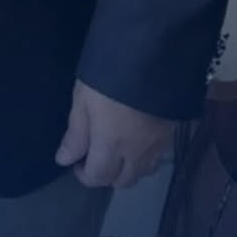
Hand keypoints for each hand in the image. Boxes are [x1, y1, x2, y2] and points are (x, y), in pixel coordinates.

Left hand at [54, 79, 175, 189]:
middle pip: (122, 181)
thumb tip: (64, 160)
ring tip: (116, 151)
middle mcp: (137, 151)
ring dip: (127, 170)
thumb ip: (76, 134)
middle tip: (95, 156)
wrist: (152, 55)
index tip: (77, 162)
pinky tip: (137, 143)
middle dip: (106, 175)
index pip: (98, 177)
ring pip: (143, 173)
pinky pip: (158, 159)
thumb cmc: (108, 75)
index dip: (84, 175)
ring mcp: (158, 144)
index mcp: (111, 144)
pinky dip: (145, 159)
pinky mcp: (172, 133)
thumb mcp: (83, 100)